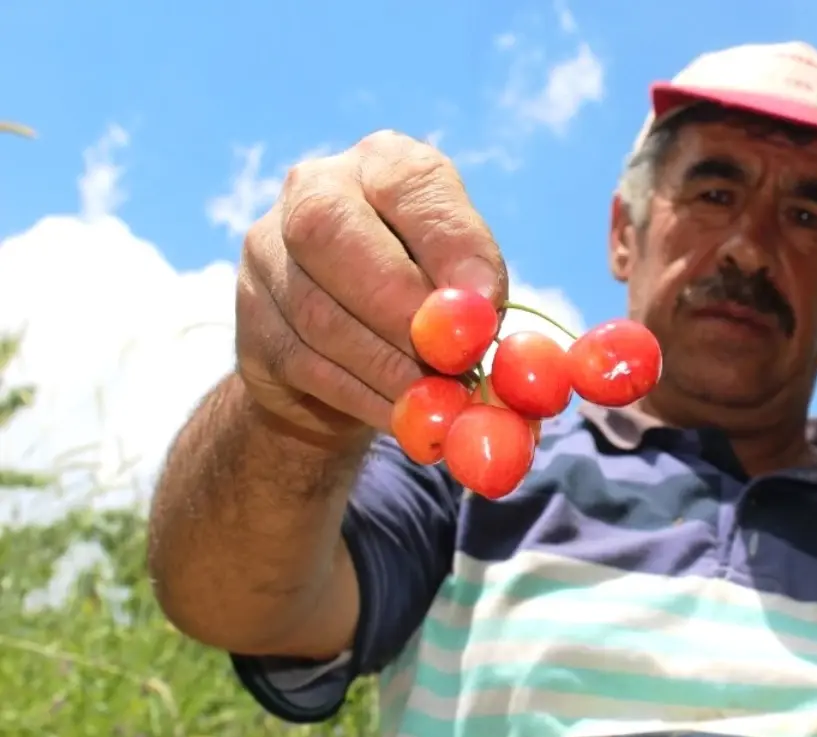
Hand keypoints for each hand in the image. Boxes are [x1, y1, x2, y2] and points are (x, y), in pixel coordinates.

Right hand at [234, 130, 507, 443]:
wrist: (352, 358)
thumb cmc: (427, 304)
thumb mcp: (464, 286)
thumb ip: (476, 295)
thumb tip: (477, 321)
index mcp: (383, 163)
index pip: (411, 184)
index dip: (450, 247)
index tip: (487, 306)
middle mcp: (313, 188)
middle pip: (332, 234)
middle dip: (402, 309)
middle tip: (453, 363)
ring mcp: (267, 253)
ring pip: (318, 313)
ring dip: (389, 368)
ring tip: (439, 399)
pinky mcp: (250, 321)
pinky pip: (304, 364)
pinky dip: (364, 397)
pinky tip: (404, 414)